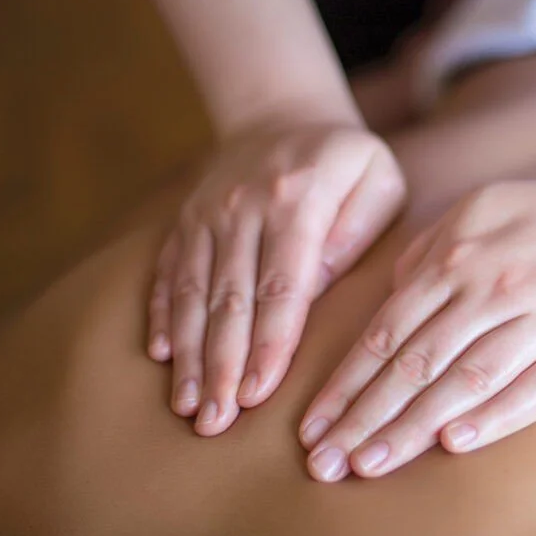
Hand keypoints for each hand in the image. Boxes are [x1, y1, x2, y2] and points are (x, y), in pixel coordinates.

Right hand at [148, 120, 405, 435]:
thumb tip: (316, 292)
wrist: (282, 113)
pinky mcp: (185, 222)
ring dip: (189, 353)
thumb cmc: (345, 161)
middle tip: (215, 422)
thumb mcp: (375, 181)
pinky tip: (160, 358)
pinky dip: (163, 315)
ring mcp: (205, 214)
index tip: (256, 394)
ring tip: (188, 405)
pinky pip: (170, 273)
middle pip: (229, 299)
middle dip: (220, 365)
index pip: (281, 285)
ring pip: (193, 293)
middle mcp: (241, 207)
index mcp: (296, 199)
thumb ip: (355, 233)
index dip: (268, 343)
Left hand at [299, 169, 535, 481]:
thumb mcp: (474, 212)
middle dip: (366, 418)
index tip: (314, 428)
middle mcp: (492, 289)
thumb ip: (425, 256)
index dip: (347, 385)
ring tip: (372, 464)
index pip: (386, 333)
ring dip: (415, 427)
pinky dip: (494, 417)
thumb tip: (388, 300)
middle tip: (328, 463)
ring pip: (467, 380)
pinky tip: (454, 444)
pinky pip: (534, 388)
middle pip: (417, 364)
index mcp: (456, 258)